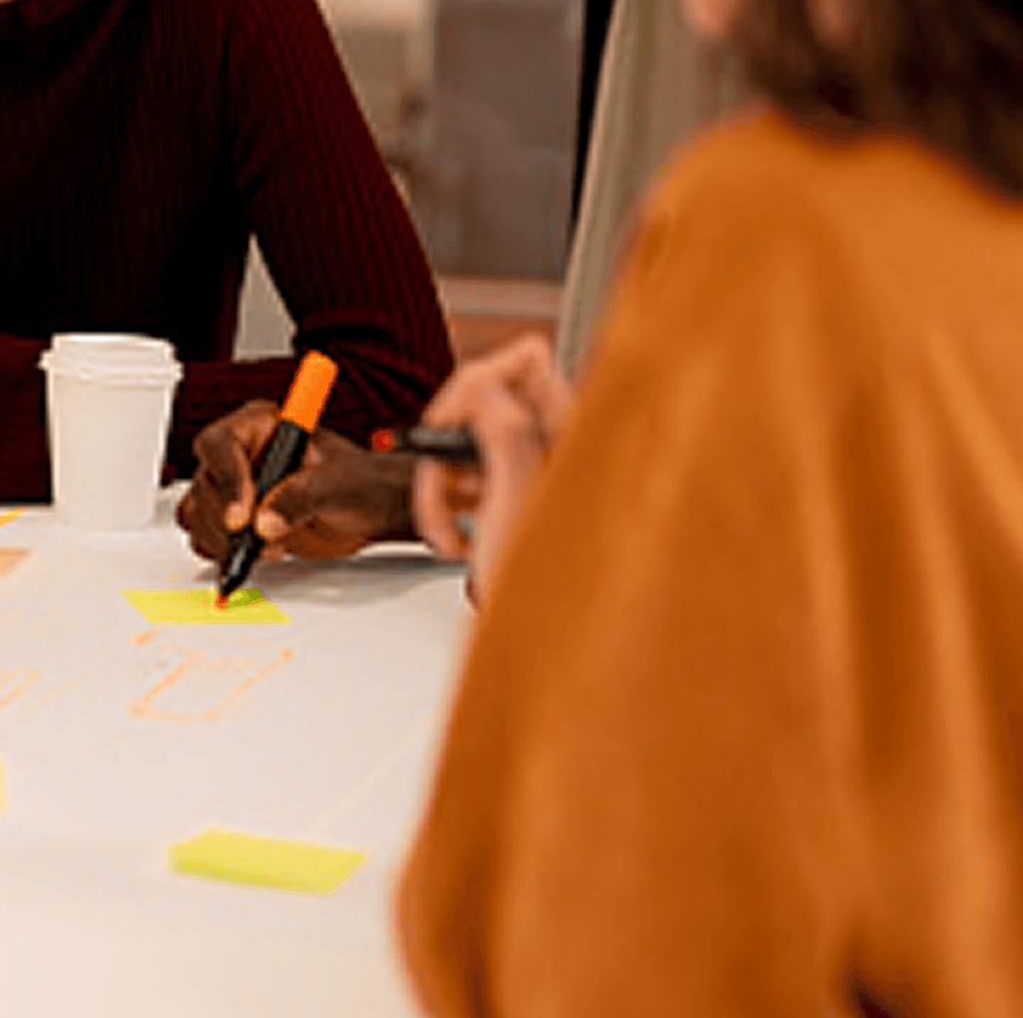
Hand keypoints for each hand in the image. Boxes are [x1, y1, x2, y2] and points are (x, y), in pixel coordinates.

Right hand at [177, 403, 412, 563]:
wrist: (369, 510)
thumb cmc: (361, 482)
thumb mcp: (339, 483)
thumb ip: (303, 496)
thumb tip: (265, 522)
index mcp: (260, 426)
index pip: (219, 444)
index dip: (226, 479)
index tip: (243, 515)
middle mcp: (239, 453)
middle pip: (203, 483)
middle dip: (227, 519)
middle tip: (260, 539)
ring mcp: (232, 487)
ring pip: (195, 511)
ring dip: (222, 538)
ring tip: (267, 549)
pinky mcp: (232, 518)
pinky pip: (203, 534)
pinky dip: (220, 551)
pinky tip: (254, 556)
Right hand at [410, 334, 574, 598]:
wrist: (553, 663)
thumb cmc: (555, 605)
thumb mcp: (516, 511)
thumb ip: (507, 434)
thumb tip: (486, 378)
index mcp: (576, 439)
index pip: (525, 359)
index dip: (473, 385)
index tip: (446, 430)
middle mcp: (567, 449)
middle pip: (490, 397)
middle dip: (451, 441)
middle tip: (448, 490)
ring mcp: (548, 474)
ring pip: (477, 438)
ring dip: (448, 479)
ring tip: (455, 528)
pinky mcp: (528, 498)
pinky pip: (479, 473)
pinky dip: (458, 498)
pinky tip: (462, 533)